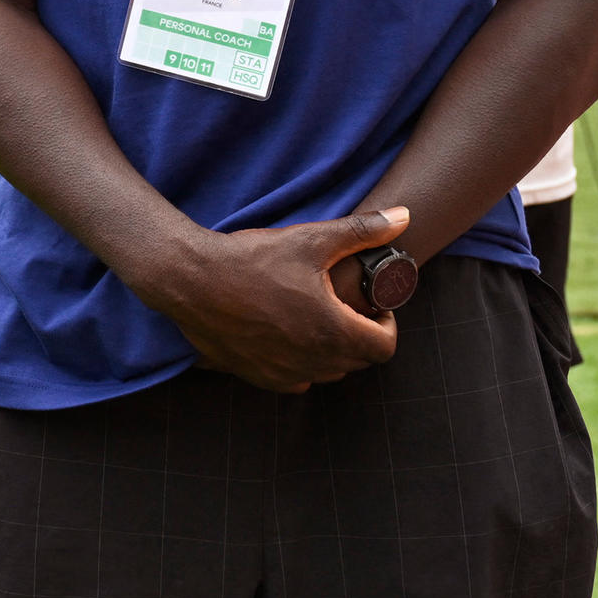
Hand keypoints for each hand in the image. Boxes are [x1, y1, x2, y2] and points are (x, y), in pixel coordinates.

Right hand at [139, 206, 407, 392]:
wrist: (191, 280)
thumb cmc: (251, 259)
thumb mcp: (311, 240)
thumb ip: (363, 231)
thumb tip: (406, 215)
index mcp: (332, 330)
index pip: (384, 347)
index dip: (387, 325)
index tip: (373, 305)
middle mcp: (313, 360)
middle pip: (358, 361)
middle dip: (360, 335)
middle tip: (345, 307)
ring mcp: (285, 373)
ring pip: (328, 372)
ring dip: (332, 351)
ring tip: (316, 319)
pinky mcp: (259, 377)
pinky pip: (296, 382)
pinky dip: (302, 364)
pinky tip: (288, 335)